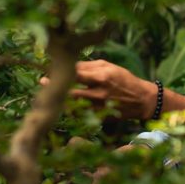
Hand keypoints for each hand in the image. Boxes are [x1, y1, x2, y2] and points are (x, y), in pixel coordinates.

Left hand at [41, 60, 156, 119]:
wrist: (141, 99)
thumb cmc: (124, 79)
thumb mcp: (109, 66)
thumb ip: (89, 66)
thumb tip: (69, 66)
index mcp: (101, 77)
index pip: (75, 74)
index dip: (60, 72)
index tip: (48, 70)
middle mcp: (98, 93)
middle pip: (69, 92)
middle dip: (55, 87)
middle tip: (43, 83)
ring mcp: (98, 107)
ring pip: (72, 105)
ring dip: (61, 99)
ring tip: (54, 92)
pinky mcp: (99, 117)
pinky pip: (79, 114)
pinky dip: (71, 108)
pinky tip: (66, 103)